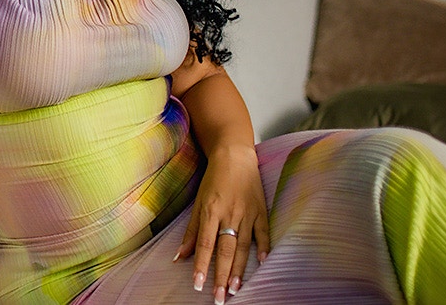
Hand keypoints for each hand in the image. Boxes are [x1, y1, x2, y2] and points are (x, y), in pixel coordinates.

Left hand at [174, 144, 268, 303]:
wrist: (234, 155)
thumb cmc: (213, 179)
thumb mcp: (198, 201)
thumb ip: (191, 231)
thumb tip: (180, 256)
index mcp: (211, 211)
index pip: (205, 244)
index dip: (201, 265)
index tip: (198, 285)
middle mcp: (229, 214)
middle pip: (226, 249)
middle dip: (222, 275)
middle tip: (219, 297)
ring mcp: (247, 213)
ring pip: (244, 246)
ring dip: (240, 269)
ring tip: (236, 289)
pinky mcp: (261, 210)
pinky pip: (264, 232)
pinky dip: (265, 247)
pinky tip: (264, 263)